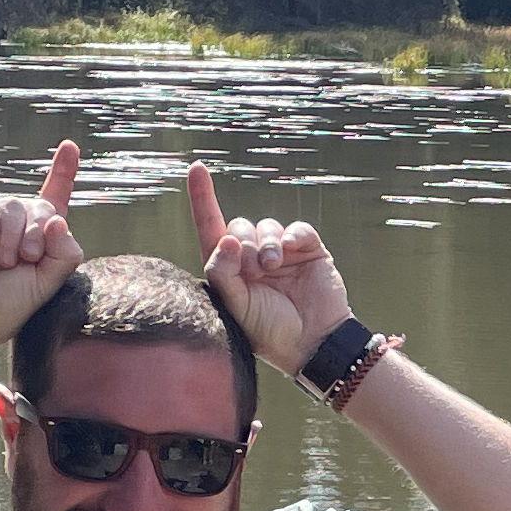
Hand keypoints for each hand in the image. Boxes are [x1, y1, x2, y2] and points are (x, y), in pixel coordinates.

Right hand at [0, 140, 82, 343]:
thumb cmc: (4, 306)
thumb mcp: (47, 282)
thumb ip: (64, 253)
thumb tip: (59, 219)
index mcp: (33, 238)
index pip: (52, 199)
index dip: (62, 173)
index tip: (70, 147)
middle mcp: (8, 224)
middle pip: (38, 205)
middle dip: (38, 230)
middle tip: (27, 258)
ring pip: (12, 204)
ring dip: (14, 233)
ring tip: (5, 260)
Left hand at [188, 160, 355, 367]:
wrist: (313, 342)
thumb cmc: (269, 330)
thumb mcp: (235, 306)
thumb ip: (222, 272)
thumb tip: (226, 239)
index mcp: (230, 270)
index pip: (211, 228)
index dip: (203, 198)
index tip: (197, 168)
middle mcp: (252, 258)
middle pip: (237, 226)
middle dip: (242, 242)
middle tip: (254, 270)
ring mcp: (282, 252)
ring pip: (265, 225)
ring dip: (266, 244)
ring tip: (272, 267)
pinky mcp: (308, 250)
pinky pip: (296, 228)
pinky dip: (292, 236)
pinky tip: (292, 252)